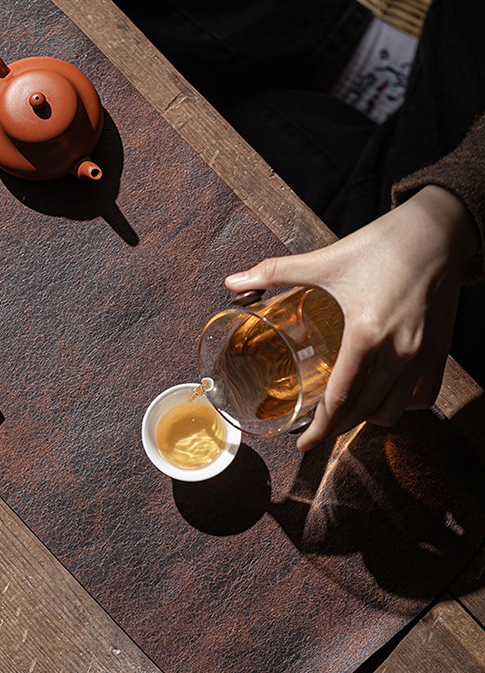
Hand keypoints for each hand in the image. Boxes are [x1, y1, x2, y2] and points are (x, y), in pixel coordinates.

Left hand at [224, 186, 480, 450]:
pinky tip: (383, 396)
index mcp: (366, 333)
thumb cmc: (382, 244)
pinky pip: (423, 394)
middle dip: (338, 427)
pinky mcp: (441, 349)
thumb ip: (275, 273)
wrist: (438, 230)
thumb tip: (232, 282)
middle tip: (316, 432)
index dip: (320, 427)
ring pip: (397, 409)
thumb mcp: (325, 260)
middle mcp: (399, 351)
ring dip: (369, 418)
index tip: (302, 442)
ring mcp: (424, 353)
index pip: (341, 397)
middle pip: (366, 411)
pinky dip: (401, 404)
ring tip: (346, 413)